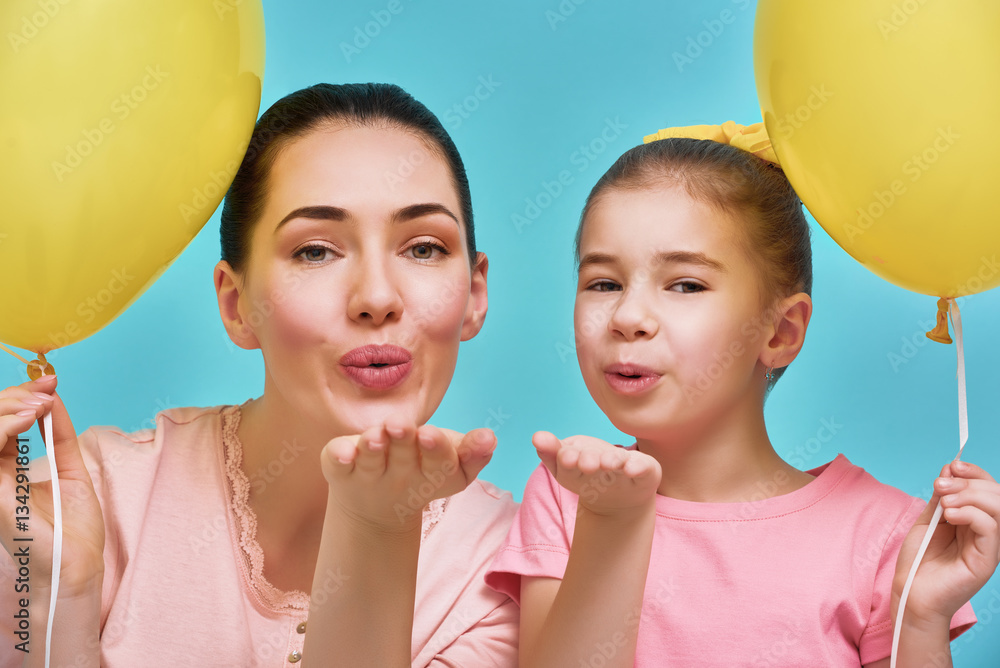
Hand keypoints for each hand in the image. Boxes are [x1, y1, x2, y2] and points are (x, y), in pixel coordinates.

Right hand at [0, 375, 104, 595]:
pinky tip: (32, 417)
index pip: (1, 424)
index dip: (21, 397)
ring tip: (41, 401)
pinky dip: (4, 427)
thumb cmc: (73, 529)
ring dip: (9, 406)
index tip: (52, 381)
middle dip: (15, 396)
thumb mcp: (71, 471)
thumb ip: (58, 438)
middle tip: (47, 387)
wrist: (78, 566)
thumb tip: (54, 400)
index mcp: (6, 471)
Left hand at [320, 415, 495, 530]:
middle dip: (403, 441)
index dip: (435, 450)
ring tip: (375, 435)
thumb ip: (474, 450)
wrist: (376, 510)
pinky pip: (337, 465)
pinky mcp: (341, 471)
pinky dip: (338, 457)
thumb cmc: (423, 469)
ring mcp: (369, 475)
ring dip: (373, 449)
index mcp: (431, 474)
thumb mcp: (453, 462)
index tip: (430, 434)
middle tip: (400, 425)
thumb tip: (490, 437)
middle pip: (404, 459)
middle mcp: (399, 477)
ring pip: (371, 462)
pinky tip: (342, 452)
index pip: (439, 464)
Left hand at [532, 432, 660, 516]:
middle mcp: (603, 455)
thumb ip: (550, 454)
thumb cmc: (589, 478)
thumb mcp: (565, 471)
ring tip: (607, 463)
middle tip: (586, 463)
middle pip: (594, 455)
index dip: (566, 455)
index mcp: (581, 452)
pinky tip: (630, 469)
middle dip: (588, 458)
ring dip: (612, 460)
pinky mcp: (645, 470)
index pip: (570, 452)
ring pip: (618, 460)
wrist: (619, 498)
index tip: (564, 457)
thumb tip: (536, 436)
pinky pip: (643, 467)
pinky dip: (637, 467)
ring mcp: (625, 463)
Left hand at [892, 460, 999, 625]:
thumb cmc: (919, 559)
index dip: (974, 473)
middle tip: (941, 485)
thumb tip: (950, 469)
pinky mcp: (987, 560)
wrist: (910, 592)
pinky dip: (971, 514)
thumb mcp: (928, 519)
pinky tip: (949, 516)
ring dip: (969, 496)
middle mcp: (987, 532)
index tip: (952, 466)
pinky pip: (991, 528)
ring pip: (998, 509)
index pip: (988, 489)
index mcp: (975, 520)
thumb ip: (942, 497)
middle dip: (968, 483)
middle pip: (995, 495)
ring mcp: (989, 546)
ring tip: (944, 503)